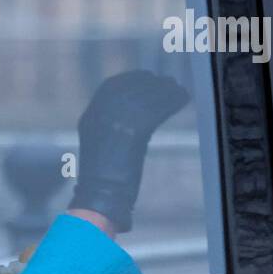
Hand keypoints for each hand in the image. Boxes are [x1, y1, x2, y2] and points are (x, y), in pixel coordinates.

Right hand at [69, 70, 188, 232]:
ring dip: (166, 91)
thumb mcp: (101, 145)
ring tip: (179, 91)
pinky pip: (157, 109)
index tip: (148, 77)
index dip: (131, 78)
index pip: (110, 87)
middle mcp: (100, 115)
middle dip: (151, 83)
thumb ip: (111, 127)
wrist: (100, 196)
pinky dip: (172, 101)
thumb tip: (136, 115)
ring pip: (146, 97)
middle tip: (168, 82)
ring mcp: (116, 122)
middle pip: (130, 88)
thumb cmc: (104, 178)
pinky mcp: (133, 132)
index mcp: (90, 117)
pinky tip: (183, 98)